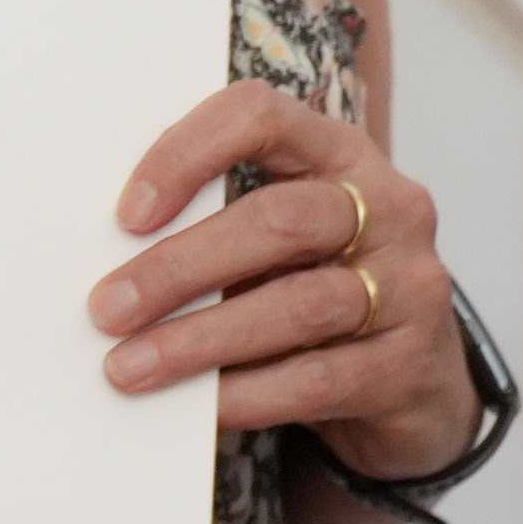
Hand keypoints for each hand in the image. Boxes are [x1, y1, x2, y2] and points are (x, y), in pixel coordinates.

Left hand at [99, 86, 478, 482]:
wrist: (415, 382)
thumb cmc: (320, 289)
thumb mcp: (279, 243)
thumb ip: (218, 227)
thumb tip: (108, 260)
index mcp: (342, 154)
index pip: (262, 117)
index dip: (189, 154)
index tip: (127, 215)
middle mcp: (390, 208)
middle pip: (280, 220)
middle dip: (180, 266)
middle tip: (107, 308)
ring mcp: (410, 287)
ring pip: (298, 305)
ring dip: (200, 339)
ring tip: (131, 367)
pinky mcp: (410, 365)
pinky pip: (318, 378)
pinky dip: (248, 393)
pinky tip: (200, 405)